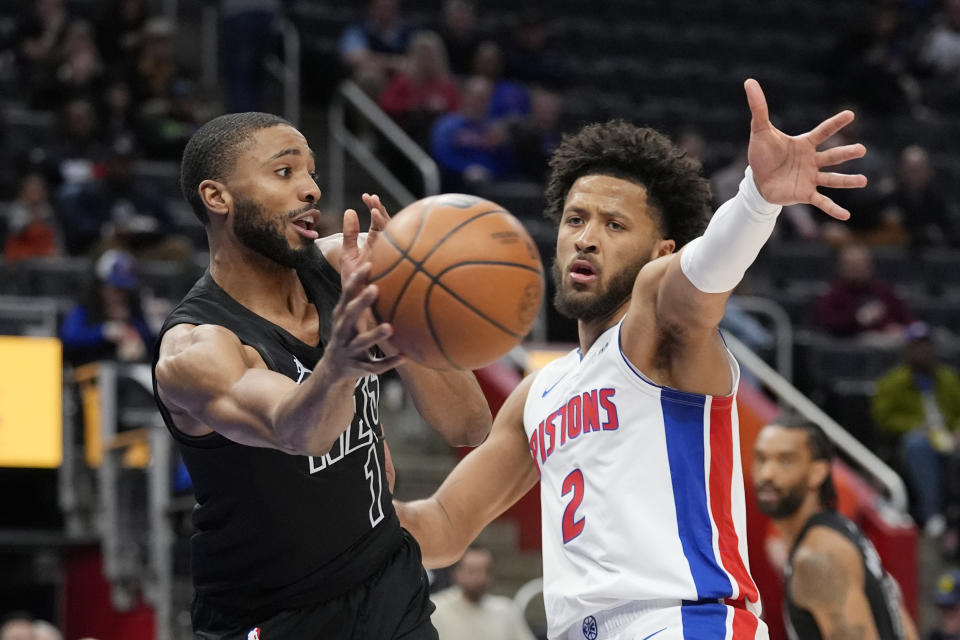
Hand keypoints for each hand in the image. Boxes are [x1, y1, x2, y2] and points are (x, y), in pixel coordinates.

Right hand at [322, 263, 403, 377]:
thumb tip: (379, 268)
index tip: (368, 265)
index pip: (346, 295)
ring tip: (389, 327)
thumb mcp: (349, 316)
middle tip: (375, 289)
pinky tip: (404, 357)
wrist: (333, 369)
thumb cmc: (348, 334)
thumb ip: (361, 296)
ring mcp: (349, 351)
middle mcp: (342, 332)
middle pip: (349, 315)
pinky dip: (388, 362)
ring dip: (374, 335)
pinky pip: (374, 366)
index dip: (355, 280)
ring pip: (361, 343)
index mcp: (341, 317)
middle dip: (361, 302)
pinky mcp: (358, 368)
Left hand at [339, 193, 390, 288]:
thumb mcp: (349, 257)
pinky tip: (378, 234)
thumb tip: (349, 211)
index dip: (375, 209)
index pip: (380, 225)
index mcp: (378, 247)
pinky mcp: (389, 277)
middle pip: (388, 229)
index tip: (366, 196)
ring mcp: (389, 264)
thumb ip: (350, 235)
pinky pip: (393, 260)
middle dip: (381, 213)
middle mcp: (386, 253)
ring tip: (374, 211)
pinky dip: (386, 245)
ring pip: (393, 240)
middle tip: (372, 199)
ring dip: (384, 225)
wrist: (361, 315)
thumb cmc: (356, 286)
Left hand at [744, 78, 866, 218]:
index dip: (834, 124)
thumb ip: (758, 107)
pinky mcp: (805, 194)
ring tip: (864, 181)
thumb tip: (749, 81)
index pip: (822, 131)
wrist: (756, 180)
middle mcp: (812, 161)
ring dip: (847, 181)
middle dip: (846, 153)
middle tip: (862, 149)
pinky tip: (846, 216)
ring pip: (832, 179)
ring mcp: (811, 178)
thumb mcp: (759, 130)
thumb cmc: (762, 154)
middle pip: (832, 156)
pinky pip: (822, 202)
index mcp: (804, 144)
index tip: (850, 114)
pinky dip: (833, 209)